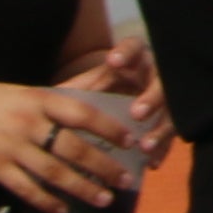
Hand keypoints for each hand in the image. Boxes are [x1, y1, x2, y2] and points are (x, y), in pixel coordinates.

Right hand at [0, 78, 148, 212]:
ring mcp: (11, 146)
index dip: (109, 128)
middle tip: (125, 180)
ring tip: (103, 199)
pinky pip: (26, 189)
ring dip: (82, 189)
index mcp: (39, 99)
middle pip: (74, 148)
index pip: (83, 113)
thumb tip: (91, 116)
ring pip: (55, 172)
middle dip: (104, 166)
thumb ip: (55, 104)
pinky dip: (46, 202)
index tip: (130, 141)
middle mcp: (29, 122)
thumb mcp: (25, 93)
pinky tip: (61, 210)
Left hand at [63, 36, 175, 165]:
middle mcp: (153, 76)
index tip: (113, 62)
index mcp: (133, 60)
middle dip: (150, 97)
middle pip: (160, 82)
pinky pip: (172, 135)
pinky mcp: (169, 121)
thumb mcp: (84, 89)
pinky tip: (151, 163)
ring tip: (143, 146)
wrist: (120, 104)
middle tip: (136, 114)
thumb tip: (41, 100)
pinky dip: (162, 150)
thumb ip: (73, 91)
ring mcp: (165, 98)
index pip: (134, 48)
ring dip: (160, 128)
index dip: (127, 53)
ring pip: (171, 111)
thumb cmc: (94, 93)